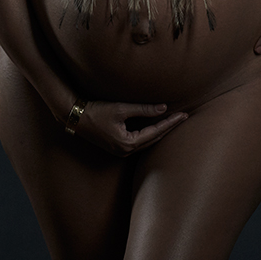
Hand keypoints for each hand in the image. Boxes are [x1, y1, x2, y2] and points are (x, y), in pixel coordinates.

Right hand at [74, 100, 188, 155]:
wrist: (76, 118)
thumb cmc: (97, 112)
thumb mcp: (121, 109)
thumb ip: (143, 110)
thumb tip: (163, 108)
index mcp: (127, 143)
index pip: (155, 133)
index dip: (170, 123)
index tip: (183, 115)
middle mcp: (126, 151)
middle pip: (154, 140)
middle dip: (169, 128)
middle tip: (184, 118)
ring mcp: (122, 151)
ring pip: (148, 142)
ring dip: (160, 132)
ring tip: (174, 122)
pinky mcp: (118, 146)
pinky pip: (140, 142)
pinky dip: (150, 134)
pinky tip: (157, 127)